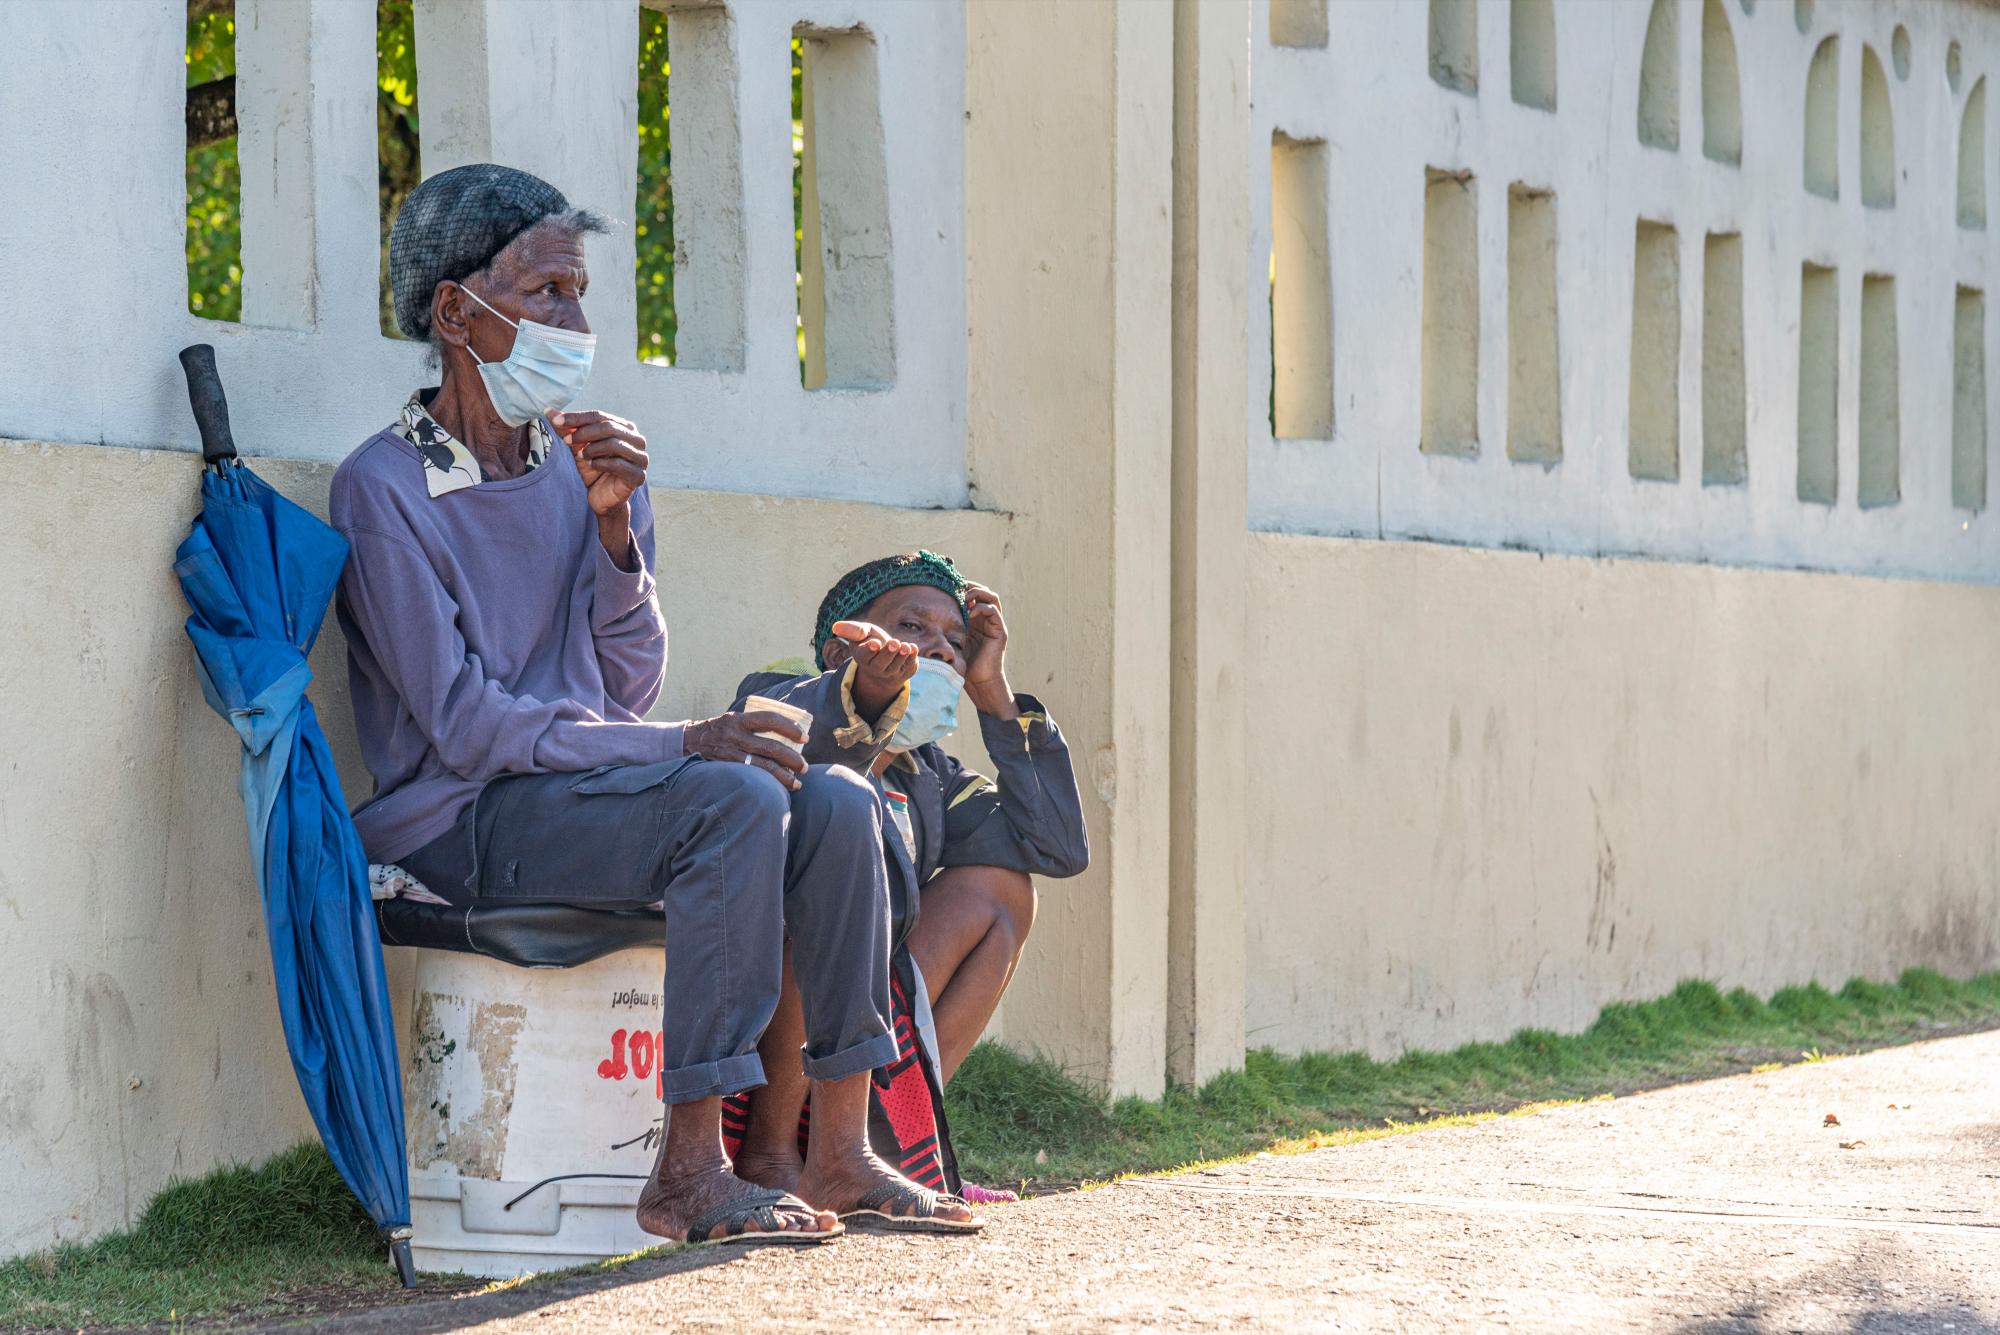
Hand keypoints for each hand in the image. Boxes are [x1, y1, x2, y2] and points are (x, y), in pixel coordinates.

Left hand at [549, 410, 647, 518]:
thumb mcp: (577, 447)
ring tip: (581, 456)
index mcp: (625, 427)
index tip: (557, 422)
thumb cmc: (591, 469)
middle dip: (584, 433)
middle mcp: (637, 440)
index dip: (577, 418)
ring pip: (615, 444)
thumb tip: (548, 410)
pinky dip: (601, 464)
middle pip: (609, 427)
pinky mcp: (638, 476)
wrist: (600, 497)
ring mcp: (641, 458)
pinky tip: (591, 466)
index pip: (599, 416)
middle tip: (567, 442)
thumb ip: (566, 429)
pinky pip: (619, 465)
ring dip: (593, 449)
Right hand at [683, 711, 808, 789]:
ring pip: (763, 767)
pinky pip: (751, 777)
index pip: (770, 719)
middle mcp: (734, 735)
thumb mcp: (732, 720)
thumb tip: (786, 731)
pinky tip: (778, 789)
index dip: (790, 728)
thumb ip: (753, 724)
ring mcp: (729, 753)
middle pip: (771, 747)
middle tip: (805, 767)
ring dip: (784, 776)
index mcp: (739, 720)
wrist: (685, 743)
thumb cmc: (717, 731)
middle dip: (792, 759)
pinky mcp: (725, 769)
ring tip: (797, 783)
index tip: (805, 738)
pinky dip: (768, 783)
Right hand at [830, 620, 918, 719]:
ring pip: (895, 667)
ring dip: (901, 656)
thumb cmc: (871, 641)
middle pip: (881, 664)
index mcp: (862, 657)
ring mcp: (890, 673)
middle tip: (894, 642)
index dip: (870, 650)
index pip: (864, 656)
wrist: (885, 657)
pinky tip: (913, 648)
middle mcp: (875, 668)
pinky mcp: (904, 672)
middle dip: (888, 653)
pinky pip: (908, 668)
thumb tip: (835, 627)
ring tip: (906, 646)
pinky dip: (912, 659)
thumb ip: (852, 630)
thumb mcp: (862, 633)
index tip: (875, 644)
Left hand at [961, 585, 1016, 717]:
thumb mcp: (953, 639)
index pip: (975, 594)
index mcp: (977, 619)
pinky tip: (970, 613)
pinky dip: (982, 608)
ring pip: (992, 598)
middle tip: (958, 590)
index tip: (951, 586)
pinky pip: (994, 611)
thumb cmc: (964, 663)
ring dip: (978, 594)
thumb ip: (949, 626)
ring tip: (965, 599)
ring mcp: (995, 624)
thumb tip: (929, 614)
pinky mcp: (1000, 631)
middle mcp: (988, 619)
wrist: (979, 681)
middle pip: (985, 592)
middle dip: (971, 587)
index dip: (965, 587)